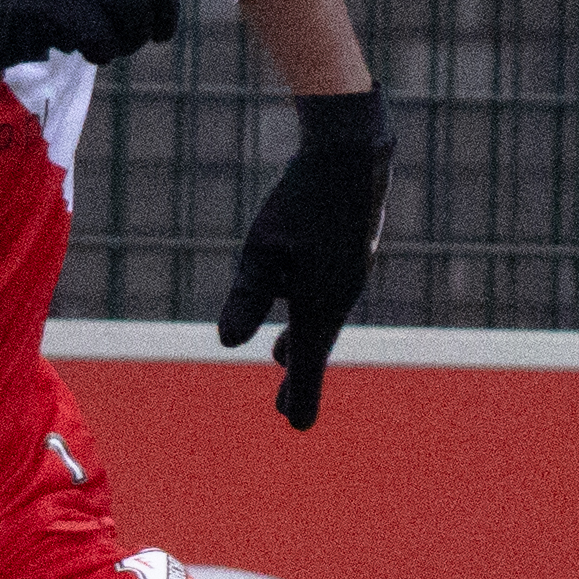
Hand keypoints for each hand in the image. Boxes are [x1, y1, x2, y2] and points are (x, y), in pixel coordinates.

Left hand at [217, 88, 391, 430]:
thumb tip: (226, 343)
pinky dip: (311, 308)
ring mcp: (348, 271)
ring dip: (301, 340)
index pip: (307, 361)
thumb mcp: (262, 250)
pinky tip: (301, 300)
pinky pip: (327, 291)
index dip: (299, 394)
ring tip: (281, 358)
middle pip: (315, 344)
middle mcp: (341, 293)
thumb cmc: (301, 200)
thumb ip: (246, 297)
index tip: (295, 426)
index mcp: (322, 303)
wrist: (352, 152)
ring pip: (320, 315)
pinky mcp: (348, 249)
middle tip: (283, 409)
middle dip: (297, 375)